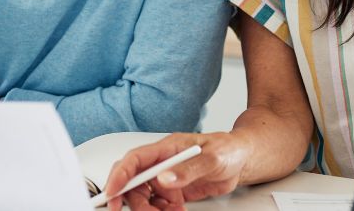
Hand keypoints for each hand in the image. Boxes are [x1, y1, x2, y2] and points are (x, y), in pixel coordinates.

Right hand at [103, 132, 250, 210]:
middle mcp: (161, 162)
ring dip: (151, 209)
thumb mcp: (213, 158)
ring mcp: (166, 177)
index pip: (134, 160)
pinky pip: (158, 205)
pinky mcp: (172, 191)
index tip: (112, 192)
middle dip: (133, 201)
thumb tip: (163, 178)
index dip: (119, 175)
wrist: (241, 160)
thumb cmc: (227, 150)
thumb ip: (188, 169)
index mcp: (166, 148)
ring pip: (144, 197)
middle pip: (134, 183)